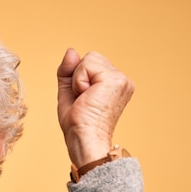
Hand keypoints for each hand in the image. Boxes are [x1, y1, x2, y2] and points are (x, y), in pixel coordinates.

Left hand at [57, 48, 133, 167]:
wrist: (84, 140)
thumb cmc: (77, 125)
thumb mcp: (68, 92)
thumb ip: (69, 71)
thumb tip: (71, 51)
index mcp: (114, 84)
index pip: (91, 63)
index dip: (77, 78)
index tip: (82, 99)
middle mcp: (122, 80)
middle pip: (91, 57)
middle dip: (78, 77)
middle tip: (83, 100)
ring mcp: (121, 79)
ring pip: (89, 59)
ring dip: (78, 80)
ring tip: (85, 99)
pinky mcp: (116, 80)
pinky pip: (86, 65)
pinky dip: (79, 82)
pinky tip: (86, 97)